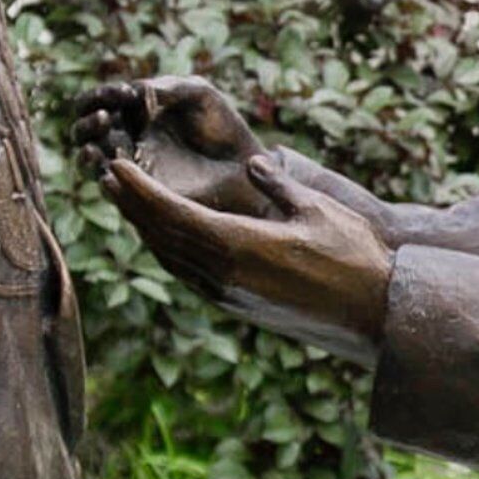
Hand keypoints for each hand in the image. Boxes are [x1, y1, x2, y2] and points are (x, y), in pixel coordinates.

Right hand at [68, 76, 268, 216]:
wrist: (243, 167)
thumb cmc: (224, 127)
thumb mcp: (200, 94)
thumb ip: (170, 86)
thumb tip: (136, 91)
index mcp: (134, 112)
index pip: (99, 100)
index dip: (103, 94)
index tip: (126, 93)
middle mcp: (126, 138)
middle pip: (84, 127)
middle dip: (87, 118)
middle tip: (106, 116)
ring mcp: (130, 166)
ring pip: (88, 156)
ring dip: (86, 145)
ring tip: (99, 138)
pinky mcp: (138, 191)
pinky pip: (107, 184)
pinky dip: (100, 173)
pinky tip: (107, 163)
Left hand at [102, 151, 393, 363]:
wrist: (372, 314)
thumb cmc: (353, 256)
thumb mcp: (317, 209)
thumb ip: (279, 185)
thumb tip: (253, 164)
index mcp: (238, 246)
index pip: (172, 214)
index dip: (139, 190)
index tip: (115, 167)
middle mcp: (223, 275)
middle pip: (162, 237)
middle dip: (131, 205)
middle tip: (106, 176)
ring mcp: (228, 295)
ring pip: (171, 258)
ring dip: (145, 228)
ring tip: (126, 201)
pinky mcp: (236, 304)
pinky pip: (188, 273)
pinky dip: (168, 248)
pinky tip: (165, 234)